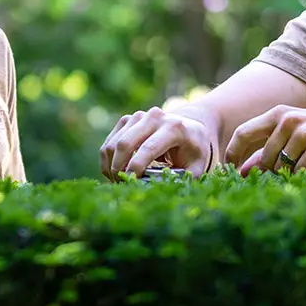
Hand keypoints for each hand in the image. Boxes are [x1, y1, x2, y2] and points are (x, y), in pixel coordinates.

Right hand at [99, 106, 213, 180]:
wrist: (189, 127)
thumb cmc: (194, 150)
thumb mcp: (196, 166)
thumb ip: (182, 179)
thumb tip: (160, 189)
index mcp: (174, 128)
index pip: (148, 148)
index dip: (136, 168)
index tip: (131, 183)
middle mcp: (154, 117)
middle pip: (125, 144)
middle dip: (118, 168)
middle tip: (122, 185)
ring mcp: (138, 116)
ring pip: (113, 144)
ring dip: (111, 167)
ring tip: (120, 181)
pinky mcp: (127, 120)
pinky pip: (109, 142)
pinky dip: (108, 161)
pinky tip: (116, 172)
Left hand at [225, 106, 305, 176]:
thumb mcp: (296, 133)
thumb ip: (270, 148)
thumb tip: (243, 170)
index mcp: (279, 114)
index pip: (243, 133)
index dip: (233, 153)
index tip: (229, 171)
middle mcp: (288, 121)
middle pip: (264, 159)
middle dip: (272, 173)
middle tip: (292, 171)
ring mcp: (302, 133)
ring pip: (284, 168)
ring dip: (297, 172)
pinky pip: (303, 173)